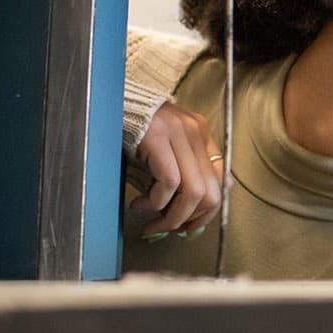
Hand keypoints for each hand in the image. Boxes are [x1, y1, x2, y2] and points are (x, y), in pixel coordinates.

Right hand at [131, 101, 225, 234]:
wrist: (110, 102)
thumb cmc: (137, 132)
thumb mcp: (168, 149)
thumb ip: (189, 168)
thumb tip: (210, 199)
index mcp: (202, 135)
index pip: (221, 181)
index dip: (208, 211)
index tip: (189, 226)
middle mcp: (196, 133)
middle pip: (211, 191)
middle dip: (192, 219)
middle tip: (171, 229)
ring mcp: (179, 134)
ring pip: (193, 191)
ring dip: (173, 217)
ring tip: (153, 223)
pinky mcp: (157, 139)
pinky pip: (169, 181)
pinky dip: (157, 202)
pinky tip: (140, 204)